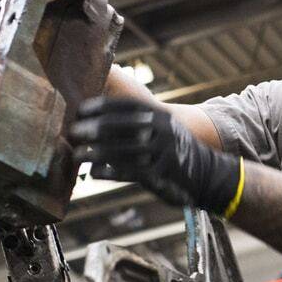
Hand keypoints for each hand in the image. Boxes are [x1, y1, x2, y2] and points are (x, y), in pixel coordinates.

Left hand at [70, 97, 242, 215]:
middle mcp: (163, 130)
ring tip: (77, 155)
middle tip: (73, 132)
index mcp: (159, 115)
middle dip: (95, 128)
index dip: (101, 107)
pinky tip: (95, 173)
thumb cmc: (172, 151)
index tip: (81, 111)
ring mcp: (164, 152)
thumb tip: (94, 121)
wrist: (207, 174)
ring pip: (124, 150)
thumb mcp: (161, 129)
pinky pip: (131, 172)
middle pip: (123, 126)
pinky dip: (110, 172)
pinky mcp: (163, 175)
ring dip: (97, 153)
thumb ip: (135, 124)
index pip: (126, 106)